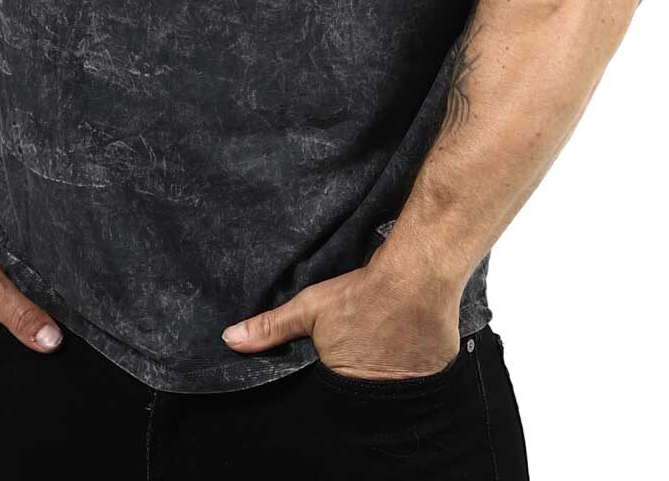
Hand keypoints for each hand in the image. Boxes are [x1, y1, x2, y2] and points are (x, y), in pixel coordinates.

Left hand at [221, 262, 461, 380]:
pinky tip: (410, 339)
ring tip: (387, 339)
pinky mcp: (438, 372)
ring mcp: (412, 385)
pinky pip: (423, 373)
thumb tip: (230, 340)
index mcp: (345, 382)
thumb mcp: (310, 308)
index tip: (339, 354)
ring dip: (391, 367)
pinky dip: (417, 361)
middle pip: (365, 388)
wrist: (415, 277)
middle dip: (362, 371)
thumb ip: (271, 328)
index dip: (334, 373)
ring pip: (396, 382)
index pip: (334, 391)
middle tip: (364, 342)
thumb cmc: (361, 293)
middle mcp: (380, 392)